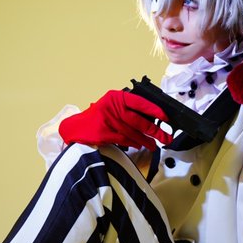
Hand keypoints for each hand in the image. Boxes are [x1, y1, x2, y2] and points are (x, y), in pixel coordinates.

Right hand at [58, 90, 172, 150]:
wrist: (76, 128)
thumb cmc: (97, 118)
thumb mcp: (112, 107)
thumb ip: (128, 110)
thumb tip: (152, 120)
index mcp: (116, 97)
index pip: (140, 102)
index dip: (154, 110)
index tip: (166, 117)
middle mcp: (112, 106)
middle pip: (138, 121)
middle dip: (154, 131)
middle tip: (165, 137)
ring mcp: (107, 120)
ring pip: (132, 132)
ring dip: (145, 140)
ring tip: (154, 145)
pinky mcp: (103, 133)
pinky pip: (123, 139)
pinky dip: (133, 143)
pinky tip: (139, 146)